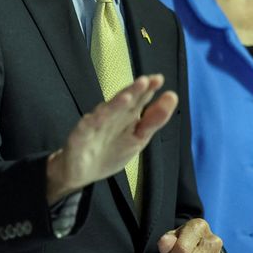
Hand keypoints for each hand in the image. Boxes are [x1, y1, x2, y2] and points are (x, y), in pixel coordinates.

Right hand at [46, 74, 176, 202]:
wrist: (81, 173)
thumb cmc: (110, 152)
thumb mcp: (138, 138)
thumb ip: (154, 119)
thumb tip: (172, 96)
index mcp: (127, 116)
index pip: (139, 99)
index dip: (148, 89)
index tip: (159, 79)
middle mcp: (111, 116)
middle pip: (123, 101)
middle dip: (133, 91)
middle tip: (145, 81)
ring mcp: (95, 125)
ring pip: (106, 112)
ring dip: (115, 104)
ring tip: (127, 96)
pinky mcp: (80, 136)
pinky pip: (87, 127)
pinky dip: (94, 121)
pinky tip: (100, 115)